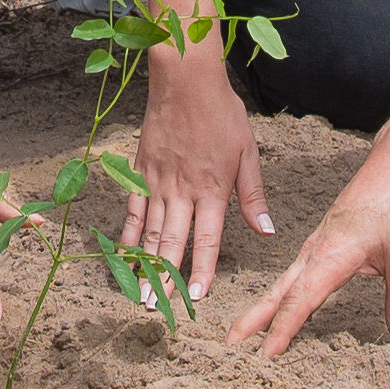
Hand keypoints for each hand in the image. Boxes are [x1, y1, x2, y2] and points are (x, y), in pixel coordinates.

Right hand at [128, 46, 267, 301]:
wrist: (185, 81)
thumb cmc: (221, 114)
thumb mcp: (247, 152)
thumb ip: (252, 196)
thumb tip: (265, 231)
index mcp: (213, 189)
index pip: (207, 240)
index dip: (201, 271)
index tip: (196, 298)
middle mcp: (182, 191)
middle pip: (173, 243)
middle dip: (166, 279)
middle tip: (158, 308)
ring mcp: (157, 182)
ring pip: (150, 231)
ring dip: (145, 264)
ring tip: (139, 292)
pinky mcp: (140, 171)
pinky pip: (132, 209)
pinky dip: (128, 234)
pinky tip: (124, 254)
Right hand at [225, 144, 389, 357]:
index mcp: (330, 256)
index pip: (299, 302)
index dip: (281, 332)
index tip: (263, 357)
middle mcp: (315, 251)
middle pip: (278, 292)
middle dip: (252, 320)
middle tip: (229, 346)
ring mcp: (317, 245)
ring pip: (284, 282)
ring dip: (264, 307)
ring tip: (247, 331)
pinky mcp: (325, 241)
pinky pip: (297, 273)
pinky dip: (283, 293)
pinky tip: (286, 302)